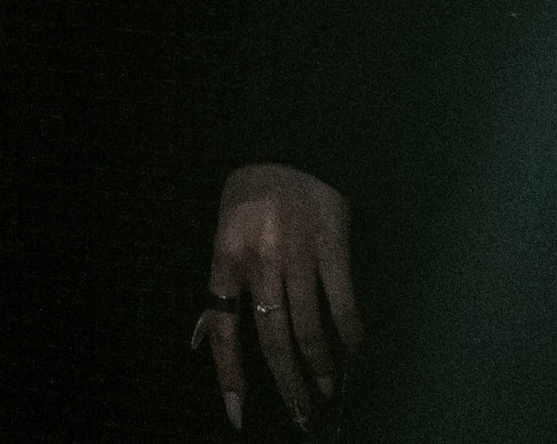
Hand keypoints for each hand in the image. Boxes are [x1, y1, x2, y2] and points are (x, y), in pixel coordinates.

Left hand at [197, 165, 362, 433]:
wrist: (289, 140)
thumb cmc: (251, 193)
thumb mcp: (224, 230)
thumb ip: (221, 284)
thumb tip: (201, 338)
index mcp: (226, 255)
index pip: (223, 327)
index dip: (229, 373)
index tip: (238, 414)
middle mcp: (260, 260)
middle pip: (272, 339)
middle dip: (287, 384)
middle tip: (302, 414)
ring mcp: (297, 252)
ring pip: (308, 328)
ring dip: (319, 367)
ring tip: (326, 389)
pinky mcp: (331, 244)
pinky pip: (342, 301)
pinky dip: (350, 332)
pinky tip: (355, 349)